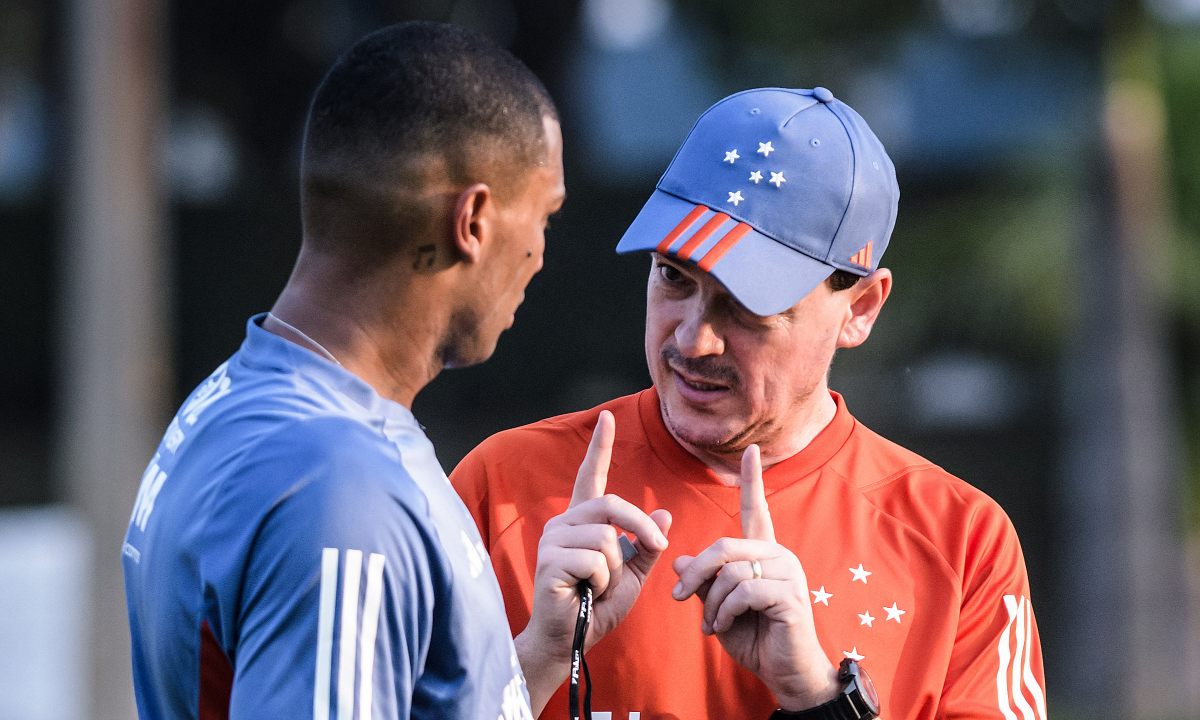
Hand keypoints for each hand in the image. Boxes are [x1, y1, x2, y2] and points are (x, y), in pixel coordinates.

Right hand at [515, 410, 672, 716]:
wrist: (570, 643)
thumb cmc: (597, 608)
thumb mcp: (632, 576)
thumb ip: (646, 547)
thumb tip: (664, 512)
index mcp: (582, 522)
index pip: (590, 476)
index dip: (599, 447)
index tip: (607, 416)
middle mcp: (563, 522)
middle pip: (612, 505)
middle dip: (641, 527)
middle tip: (657, 547)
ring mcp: (553, 539)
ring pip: (607, 538)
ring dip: (616, 569)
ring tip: (598, 587)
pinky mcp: (549, 559)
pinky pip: (596, 560)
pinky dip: (602, 582)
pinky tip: (586, 593)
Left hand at [670, 445, 837, 711]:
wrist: (784, 672)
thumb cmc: (753, 637)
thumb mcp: (718, 607)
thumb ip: (703, 582)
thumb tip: (677, 561)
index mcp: (764, 552)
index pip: (757, 509)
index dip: (752, 480)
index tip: (751, 451)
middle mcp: (779, 555)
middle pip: (723, 547)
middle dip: (695, 573)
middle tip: (678, 596)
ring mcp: (788, 573)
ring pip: (730, 572)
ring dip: (711, 603)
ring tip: (711, 623)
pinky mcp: (790, 595)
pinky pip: (743, 592)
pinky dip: (724, 612)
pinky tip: (723, 627)